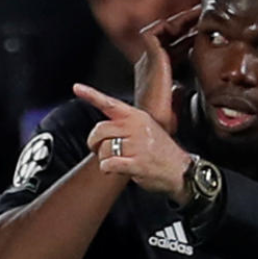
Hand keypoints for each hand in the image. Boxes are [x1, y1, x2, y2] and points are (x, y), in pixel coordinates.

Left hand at [74, 83, 192, 203]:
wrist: (181, 171)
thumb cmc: (162, 152)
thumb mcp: (149, 129)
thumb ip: (127, 124)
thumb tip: (102, 129)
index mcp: (138, 117)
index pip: (111, 104)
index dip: (92, 95)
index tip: (77, 87)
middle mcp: (137, 128)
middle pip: (100, 130)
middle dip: (94, 142)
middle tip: (99, 149)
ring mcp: (137, 146)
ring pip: (103, 149)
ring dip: (103, 158)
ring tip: (115, 161)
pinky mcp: (136, 163)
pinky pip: (108, 163)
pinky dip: (106, 168)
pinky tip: (114, 169)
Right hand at [134, 5, 201, 131]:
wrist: (155, 126)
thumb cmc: (165, 120)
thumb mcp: (176, 101)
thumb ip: (179, 91)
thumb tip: (184, 88)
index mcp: (157, 72)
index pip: (174, 48)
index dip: (189, 38)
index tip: (207, 31)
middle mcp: (150, 63)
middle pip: (169, 36)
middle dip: (187, 25)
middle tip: (206, 15)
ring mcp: (148, 60)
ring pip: (163, 30)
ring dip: (181, 20)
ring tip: (200, 12)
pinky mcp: (150, 59)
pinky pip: (155, 32)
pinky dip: (171, 23)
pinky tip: (191, 20)